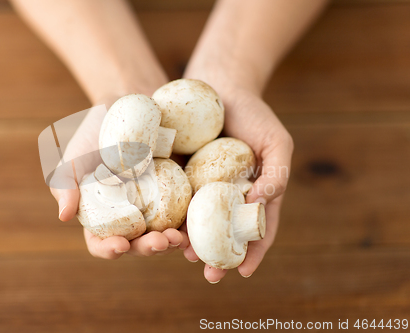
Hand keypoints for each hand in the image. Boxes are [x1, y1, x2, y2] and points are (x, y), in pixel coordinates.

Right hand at [50, 100, 189, 258]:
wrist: (128, 104)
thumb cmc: (94, 134)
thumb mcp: (74, 156)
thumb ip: (65, 184)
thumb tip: (64, 216)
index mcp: (102, 215)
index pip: (101, 242)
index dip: (108, 249)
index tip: (119, 245)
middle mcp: (130, 216)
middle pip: (137, 243)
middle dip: (147, 249)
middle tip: (159, 242)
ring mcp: (155, 206)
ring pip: (164, 234)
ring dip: (172, 242)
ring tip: (178, 238)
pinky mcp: (177, 192)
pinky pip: (185, 213)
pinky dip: (191, 224)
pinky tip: (194, 225)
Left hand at [182, 86, 293, 282]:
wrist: (219, 85)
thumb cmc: (254, 114)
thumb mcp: (276, 141)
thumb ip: (277, 173)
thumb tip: (260, 204)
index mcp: (254, 194)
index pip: (257, 230)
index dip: (253, 253)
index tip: (243, 273)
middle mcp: (228, 196)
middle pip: (224, 233)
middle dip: (218, 257)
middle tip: (209, 275)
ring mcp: (203, 187)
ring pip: (198, 221)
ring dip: (193, 241)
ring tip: (185, 254)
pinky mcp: (180, 174)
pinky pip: (176, 198)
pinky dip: (173, 214)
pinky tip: (166, 225)